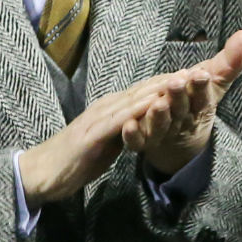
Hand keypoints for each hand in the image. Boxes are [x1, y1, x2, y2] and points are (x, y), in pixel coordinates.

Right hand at [18, 71, 182, 208]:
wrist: (41, 173)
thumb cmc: (75, 159)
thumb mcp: (109, 142)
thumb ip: (126, 130)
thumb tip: (145, 125)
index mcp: (111, 108)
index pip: (145, 90)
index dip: (170, 81)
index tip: (196, 74)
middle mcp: (106, 107)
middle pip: (144, 89)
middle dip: (172, 79)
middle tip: (200, 69)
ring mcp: (98, 118)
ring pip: (135, 99)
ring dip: (160, 89)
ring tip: (185, 80)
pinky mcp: (92, 134)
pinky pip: (120, 120)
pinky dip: (139, 111)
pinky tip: (156, 104)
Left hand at [122, 30, 241, 174]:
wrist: (179, 140)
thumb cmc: (196, 101)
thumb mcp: (215, 81)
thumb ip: (230, 61)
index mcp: (200, 105)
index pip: (203, 96)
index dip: (201, 86)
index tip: (200, 74)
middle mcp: (182, 120)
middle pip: (181, 109)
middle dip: (179, 96)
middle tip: (176, 82)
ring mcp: (162, 132)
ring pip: (161, 126)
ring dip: (159, 116)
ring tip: (158, 103)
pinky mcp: (143, 142)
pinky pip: (138, 141)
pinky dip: (133, 135)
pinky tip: (128, 125)